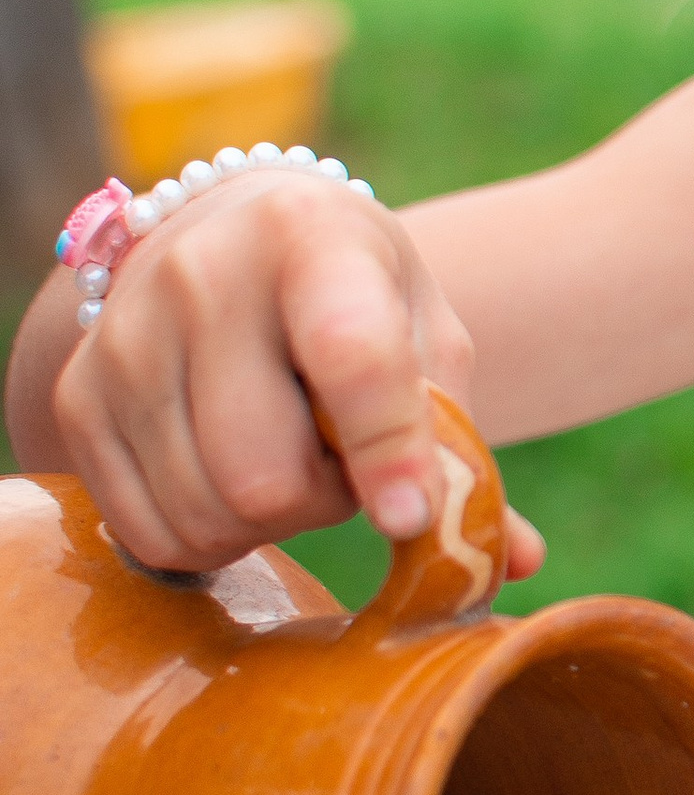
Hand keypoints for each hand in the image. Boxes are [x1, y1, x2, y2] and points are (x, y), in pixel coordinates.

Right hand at [51, 169, 544, 578]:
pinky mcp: (78, 396)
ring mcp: (122, 337)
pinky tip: (231, 473)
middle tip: (341, 461)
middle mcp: (198, 274)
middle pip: (266, 476)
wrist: (226, 242)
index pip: (350, 358)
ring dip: (272, 521)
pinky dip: (212, 535)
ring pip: (209, 515)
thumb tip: (513, 558)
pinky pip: (154, 533)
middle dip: (326, 501)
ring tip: (287, 455)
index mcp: (309, 236)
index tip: (409, 518)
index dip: (386, 451)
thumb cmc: (352, 299)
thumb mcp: (422, 338)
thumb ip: (460, 441)